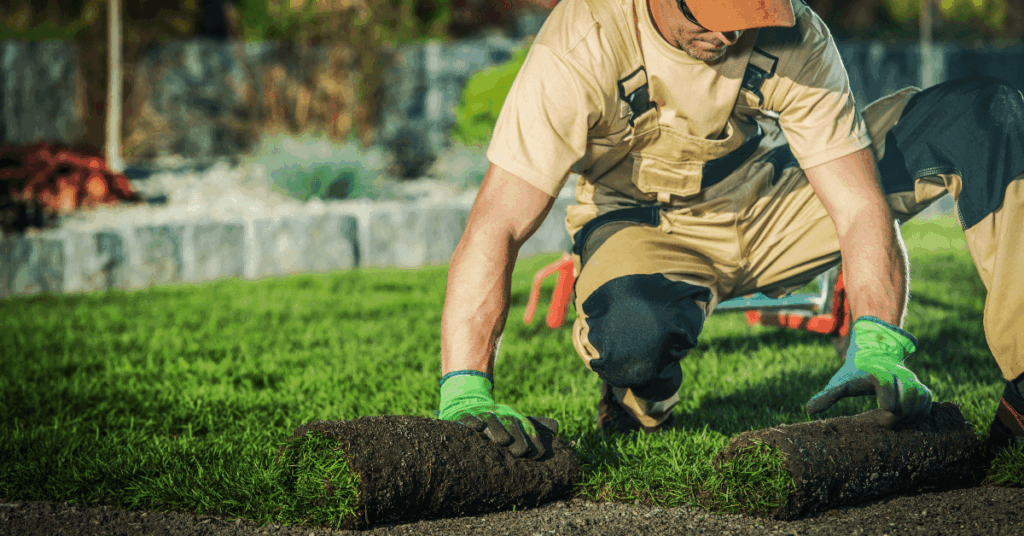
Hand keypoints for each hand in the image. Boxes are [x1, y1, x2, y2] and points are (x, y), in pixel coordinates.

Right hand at [438, 371, 558, 458]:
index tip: (537, 455)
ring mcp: (481, 414)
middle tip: (520, 452)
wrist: (468, 401)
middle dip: (517, 438)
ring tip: (503, 441)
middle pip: (510, 425)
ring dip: (497, 430)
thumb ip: (535, 425)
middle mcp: (499, 414)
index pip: (527, 429)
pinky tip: (477, 427)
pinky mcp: (464, 416)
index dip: (532, 441)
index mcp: (514, 416)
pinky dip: (472, 422)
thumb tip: (557, 427)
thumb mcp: (515, 419)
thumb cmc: (497, 418)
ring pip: (491, 421)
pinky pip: (468, 418)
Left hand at [806, 316, 931, 427]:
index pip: (885, 381)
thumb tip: (809, 410)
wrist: (874, 354)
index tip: (884, 410)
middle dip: (898, 412)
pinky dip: (921, 411)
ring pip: (920, 397)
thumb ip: (827, 396)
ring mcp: (910, 379)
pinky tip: (908, 420)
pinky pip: (928, 399)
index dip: (887, 395)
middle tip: (884, 422)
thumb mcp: (839, 382)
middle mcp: (897, 374)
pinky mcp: (919, 386)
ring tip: (895, 423)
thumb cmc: (854, 373)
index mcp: (877, 372)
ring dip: (910, 413)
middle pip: (906, 394)